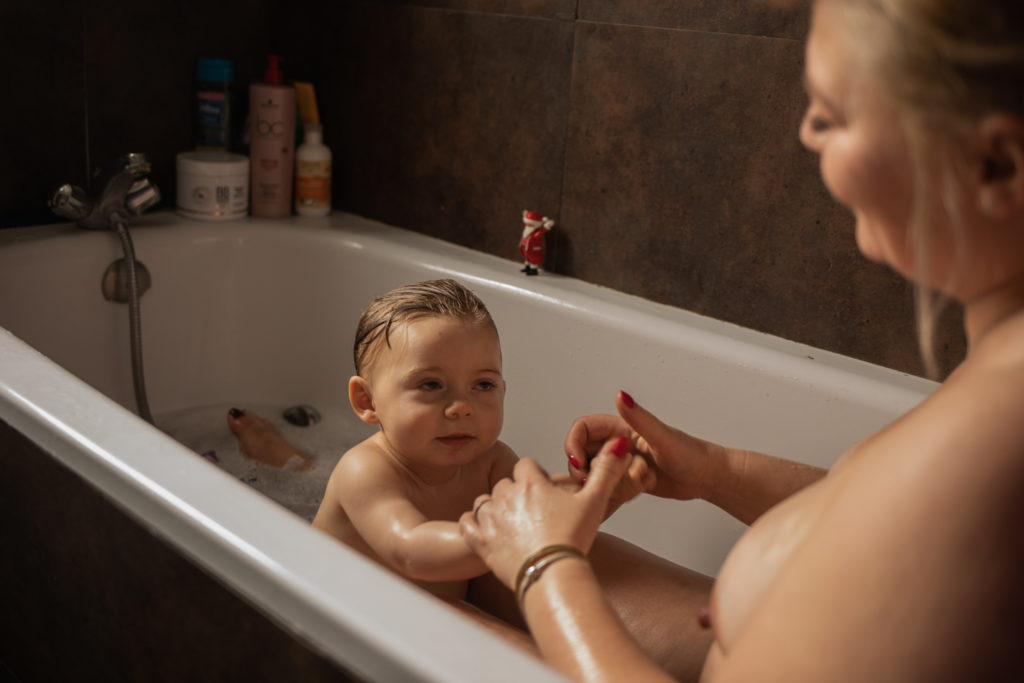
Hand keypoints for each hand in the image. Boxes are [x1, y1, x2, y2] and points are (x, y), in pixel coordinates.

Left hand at [459, 436, 632, 590]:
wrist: (553, 576)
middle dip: (515, 492)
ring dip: (494, 507)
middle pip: (504, 483)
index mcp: (531, 484)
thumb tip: (619, 443)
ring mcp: (491, 519)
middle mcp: (506, 497)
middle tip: (531, 511)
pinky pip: (466, 523)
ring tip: (510, 523)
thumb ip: (606, 471)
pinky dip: (473, 524)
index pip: (525, 464)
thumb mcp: (596, 502)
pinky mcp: (480, 541)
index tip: (543, 491)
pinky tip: (485, 531)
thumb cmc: (573, 540)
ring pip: (484, 501)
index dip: (534, 476)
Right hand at [566, 391, 716, 502]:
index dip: (573, 445)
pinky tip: (635, 491)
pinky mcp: (627, 479)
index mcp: (621, 427)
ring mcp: (622, 462)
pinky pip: (607, 487)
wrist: (709, 478)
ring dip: (605, 483)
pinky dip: (614, 493)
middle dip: (588, 470)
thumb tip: (621, 395)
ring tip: (630, 484)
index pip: (582, 429)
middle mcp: (618, 443)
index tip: (580, 464)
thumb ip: (639, 417)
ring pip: (594, 473)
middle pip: (582, 453)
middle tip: (602, 481)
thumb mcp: (662, 437)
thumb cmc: (693, 454)